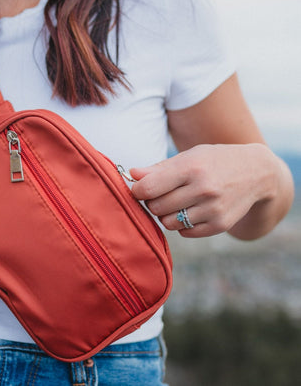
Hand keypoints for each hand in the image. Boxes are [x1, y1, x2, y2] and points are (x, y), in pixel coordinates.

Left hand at [130, 144, 273, 237]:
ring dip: (166, 214)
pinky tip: (190, 210)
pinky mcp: (220, 225)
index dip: (137, 190)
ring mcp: (213, 209)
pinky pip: (185, 232)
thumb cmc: (213, 161)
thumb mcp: (188, 156)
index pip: (149, 188)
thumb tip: (132, 175)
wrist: (256, 172)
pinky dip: (181, 224)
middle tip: (160, 193)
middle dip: (152, 201)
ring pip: (168, 223)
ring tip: (176, 201)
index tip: (139, 188)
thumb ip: (158, 168)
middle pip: (156, 207)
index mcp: (191, 168)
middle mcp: (204, 189)